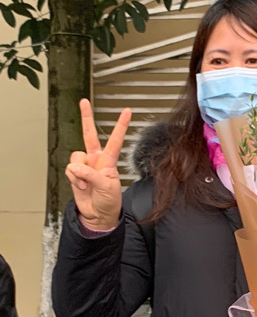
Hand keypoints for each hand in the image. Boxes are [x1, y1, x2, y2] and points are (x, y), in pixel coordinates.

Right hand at [65, 99, 131, 230]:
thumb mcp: (107, 187)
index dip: (121, 125)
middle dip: (86, 118)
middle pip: (89, 135)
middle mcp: (96, 160)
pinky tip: (81, 186)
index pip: (116, 139)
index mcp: (109, 161)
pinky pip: (70, 169)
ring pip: (76, 156)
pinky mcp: (75, 173)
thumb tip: (76, 167)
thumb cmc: (109, 202)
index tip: (127, 111)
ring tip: (86, 183)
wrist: (98, 215)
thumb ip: (91, 175)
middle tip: (84, 102)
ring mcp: (85, 166)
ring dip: (79, 171)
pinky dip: (74, 178)